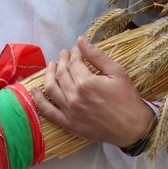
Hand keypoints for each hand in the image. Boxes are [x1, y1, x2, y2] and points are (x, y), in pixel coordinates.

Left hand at [35, 36, 153, 147]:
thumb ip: (97, 56)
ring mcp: (69, 112)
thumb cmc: (128, 99)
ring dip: (48, 74)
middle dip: (61, 60)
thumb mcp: (117, 72)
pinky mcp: (68, 124)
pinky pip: (48, 112)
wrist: (133, 128)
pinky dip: (38, 100)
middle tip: (64, 54)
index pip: (74, 62)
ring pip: (50, 89)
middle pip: (61, 73)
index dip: (74, 52)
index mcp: (86, 82)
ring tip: (52, 66)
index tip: (76, 48)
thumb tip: (80, 40)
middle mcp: (74, 97)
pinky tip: (34, 90)